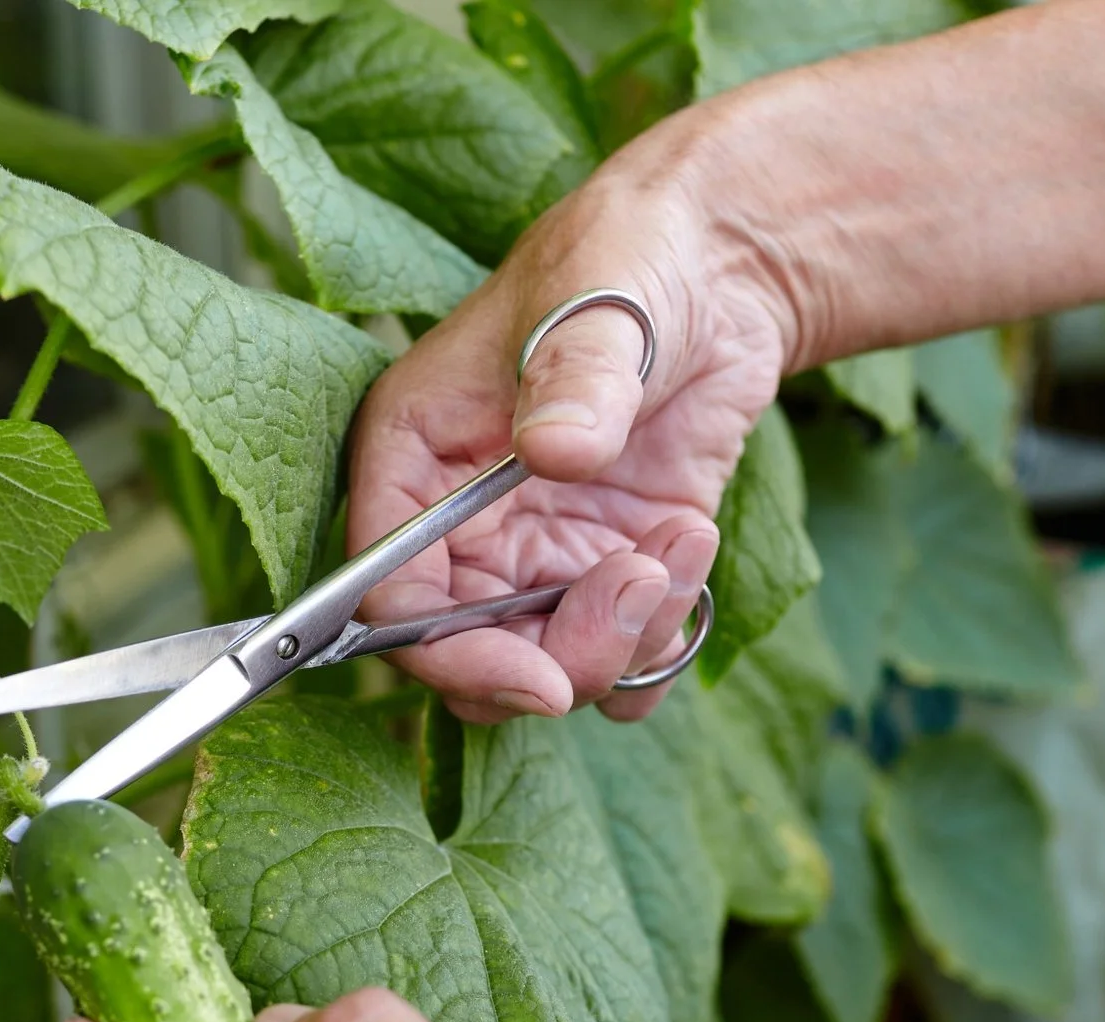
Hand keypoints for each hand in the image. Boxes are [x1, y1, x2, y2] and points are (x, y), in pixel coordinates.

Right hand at [347, 134, 797, 723]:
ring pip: (547, 669)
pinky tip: (691, 547)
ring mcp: (532, 555)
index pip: (390, 601)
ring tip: (681, 542)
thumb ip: (573, 380)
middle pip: (469, 657)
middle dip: (560, 658)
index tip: (542, 679)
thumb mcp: (597, 306)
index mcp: (411, 461)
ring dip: (626, 639)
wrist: (714, 266)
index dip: (454, 657)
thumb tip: (555, 451)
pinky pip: (618, 662)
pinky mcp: (603, 569)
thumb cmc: (626, 260)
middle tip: (642, 587)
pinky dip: (661, 642)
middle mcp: (457, 528)